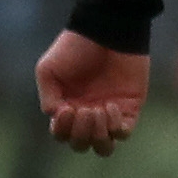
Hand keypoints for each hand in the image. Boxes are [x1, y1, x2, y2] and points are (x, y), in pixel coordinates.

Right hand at [35, 30, 147, 156]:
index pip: (62, 135)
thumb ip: (47, 96)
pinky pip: (123, 133)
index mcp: (66, 107)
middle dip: (80, 134)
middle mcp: (87, 114)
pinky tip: (110, 105)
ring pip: (103, 147)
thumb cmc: (75, 47)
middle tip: (84, 109)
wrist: (106, 31)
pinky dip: (115, 126)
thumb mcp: (48, 70)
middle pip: (81, 145)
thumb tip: (55, 117)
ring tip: (97, 110)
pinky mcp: (129, 108)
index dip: (62, 130)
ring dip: (97, 136)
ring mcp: (108, 113)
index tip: (66, 108)